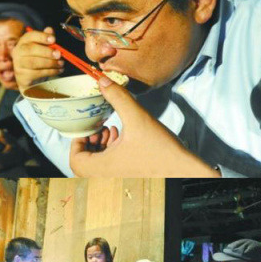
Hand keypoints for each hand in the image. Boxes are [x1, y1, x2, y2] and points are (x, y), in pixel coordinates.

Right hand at [12, 27, 63, 92]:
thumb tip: (50, 30)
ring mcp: (19, 64)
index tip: (53, 39)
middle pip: (30, 49)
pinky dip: (50, 72)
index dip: (42, 37)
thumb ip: (46, 39)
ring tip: (61, 63)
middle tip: (59, 54)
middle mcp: (19, 51)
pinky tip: (58, 70)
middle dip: (46, 52)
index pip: (31, 36)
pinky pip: (37, 73)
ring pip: (34, 62)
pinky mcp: (22, 76)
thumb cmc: (37, 59)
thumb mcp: (42, 47)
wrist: (29, 78)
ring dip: (50, 63)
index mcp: (24, 41)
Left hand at [69, 76, 218, 176]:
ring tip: (111, 131)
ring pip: (96, 167)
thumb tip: (102, 80)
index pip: (75, 160)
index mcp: (103, 170)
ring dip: (100, 148)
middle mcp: (106, 179)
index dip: (78, 142)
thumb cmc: (162, 150)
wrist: (185, 171)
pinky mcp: (127, 180)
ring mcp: (116, 182)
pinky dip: (110, 155)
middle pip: (83, 164)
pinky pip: (109, 170)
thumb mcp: (138, 118)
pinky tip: (122, 139)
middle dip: (90, 143)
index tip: (89, 128)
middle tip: (100, 128)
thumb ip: (118, 97)